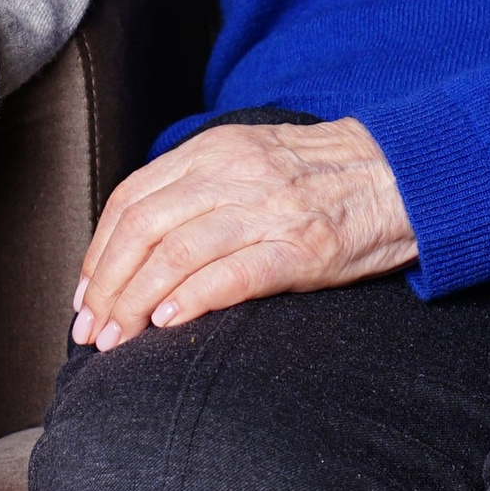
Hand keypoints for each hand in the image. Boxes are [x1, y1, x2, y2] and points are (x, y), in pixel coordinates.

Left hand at [72, 117, 417, 349]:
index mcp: (215, 151)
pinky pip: (233, 274)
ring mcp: (268, 210)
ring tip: (116, 339)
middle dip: (106, 285)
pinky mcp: (302, 248)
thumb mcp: (250, 161)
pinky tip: (168, 323)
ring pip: (176, 253)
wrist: (404, 175)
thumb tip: (138, 241)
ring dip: (135, 302)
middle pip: (143, 229)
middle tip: (90, 330)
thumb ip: (197, 188)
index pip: (132, 199)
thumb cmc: (322, 178)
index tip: (85, 294)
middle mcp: (234, 174)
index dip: (98, 251)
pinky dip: (192, 299)